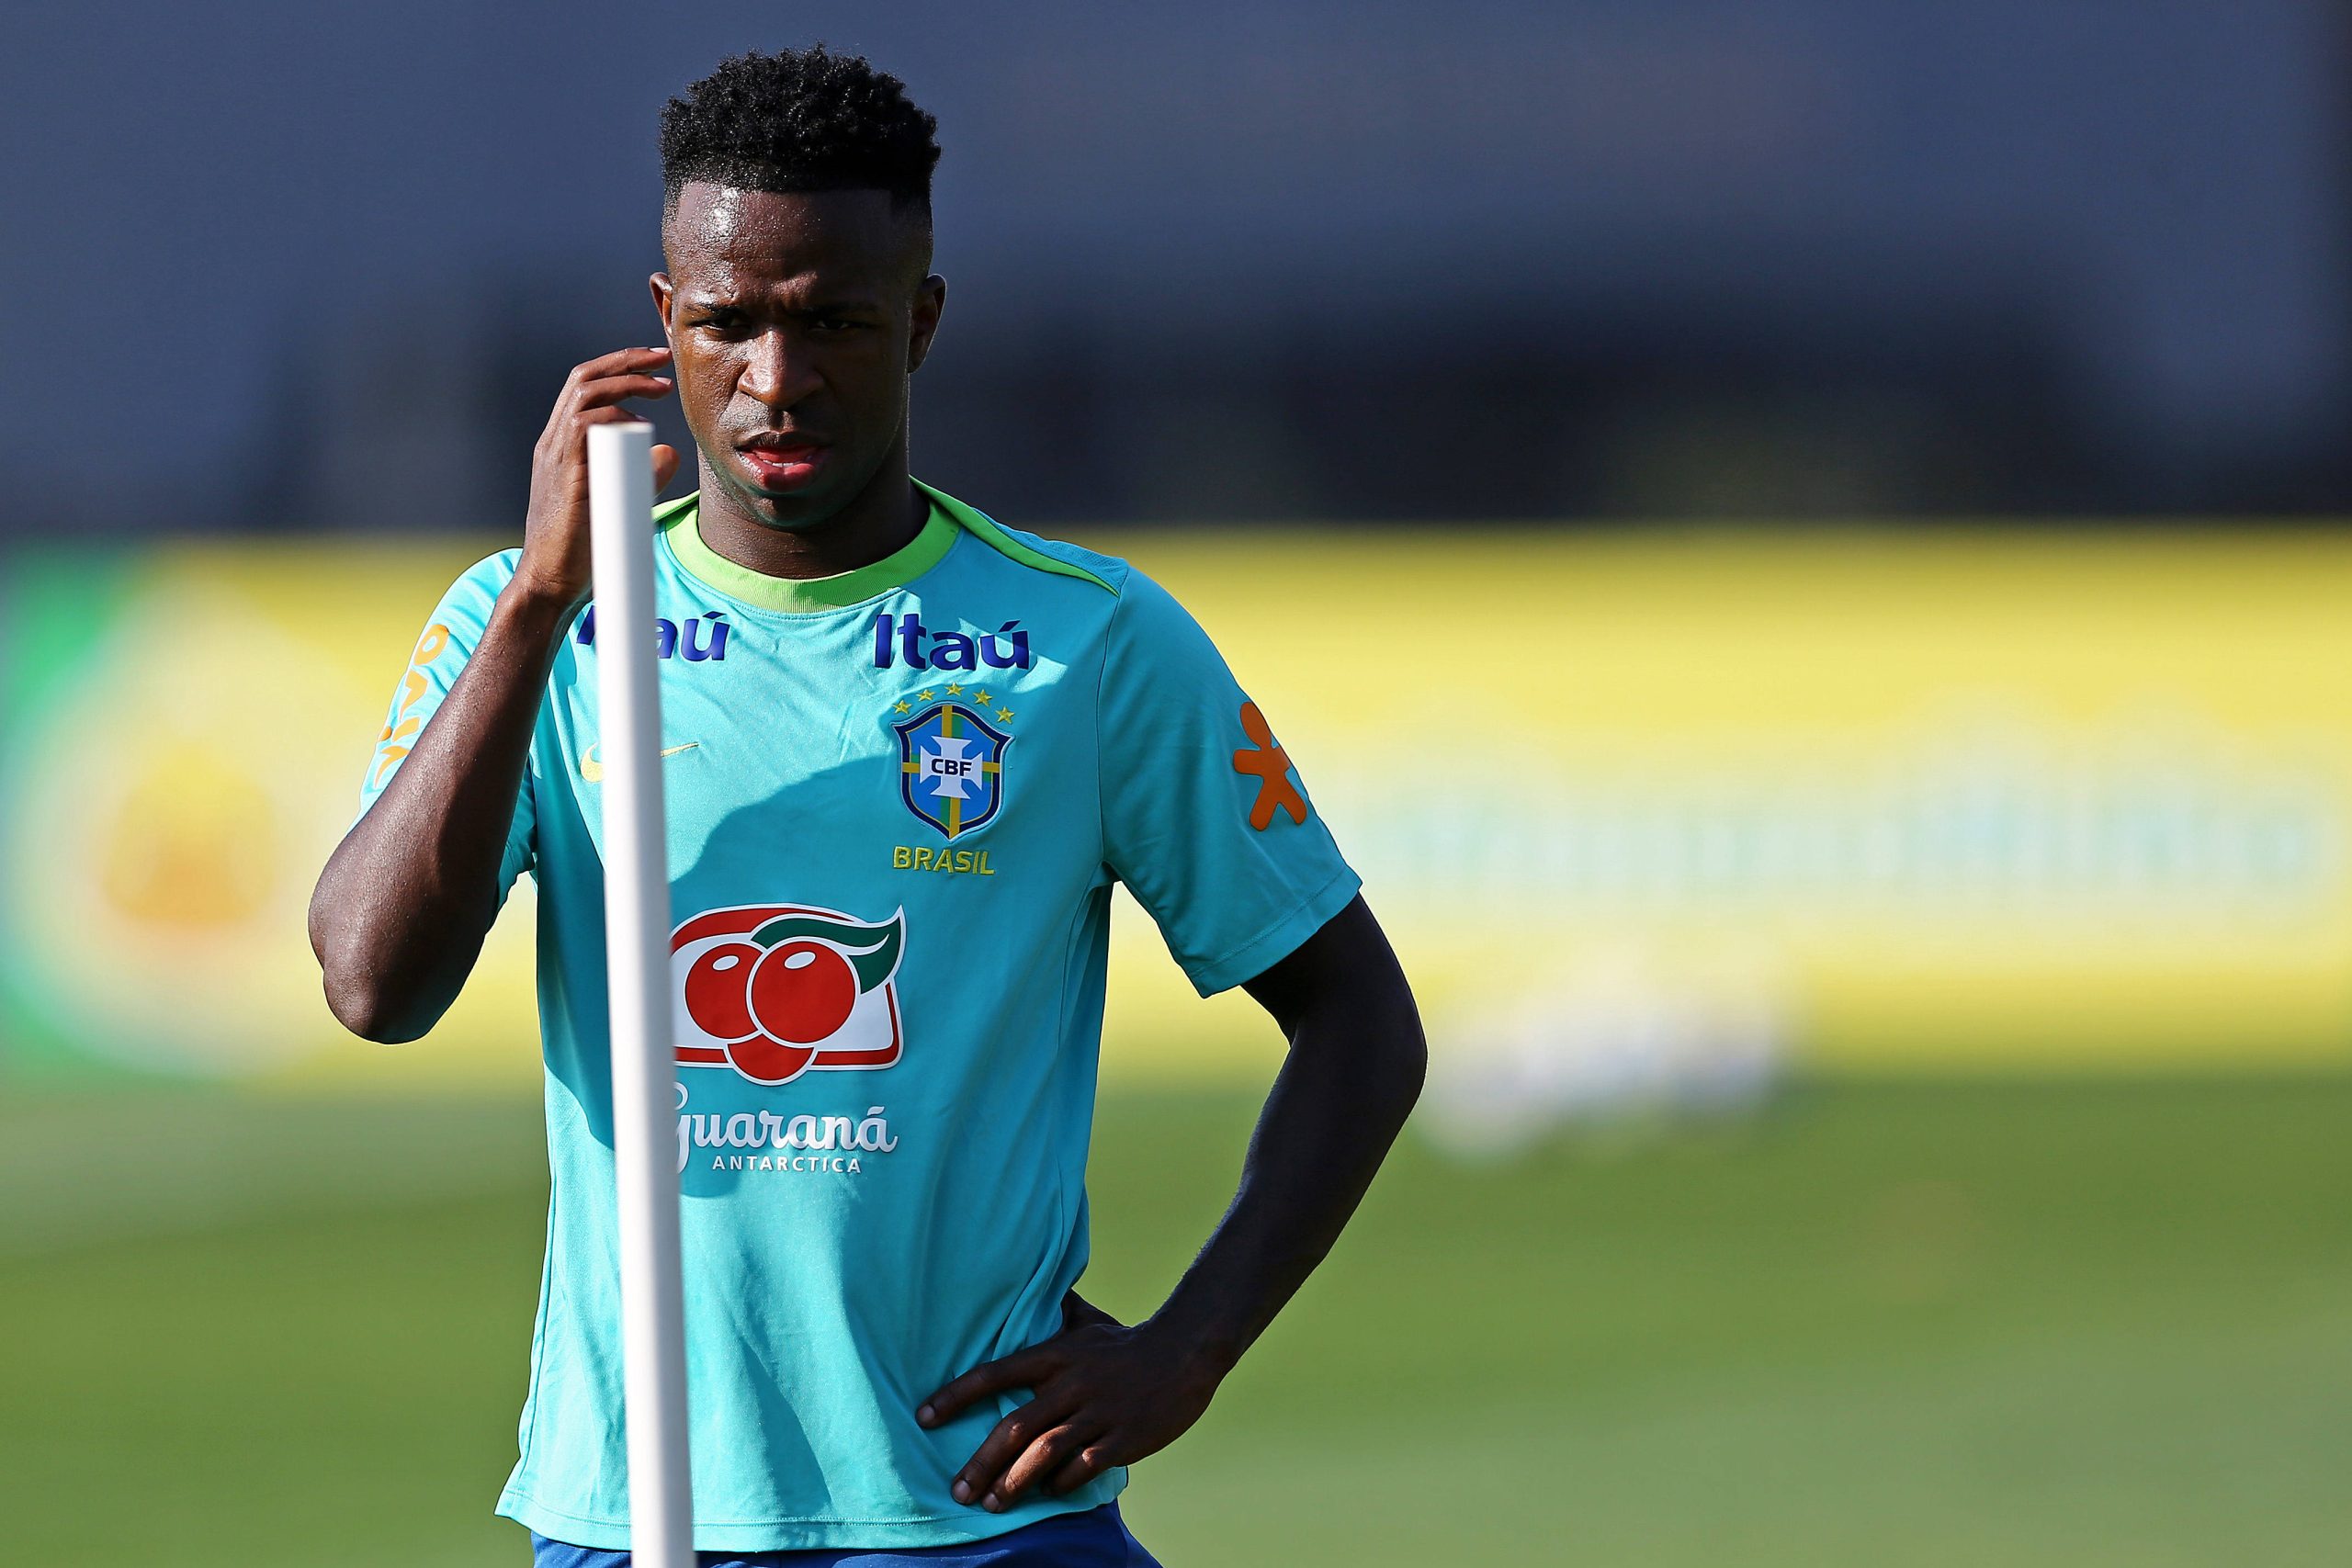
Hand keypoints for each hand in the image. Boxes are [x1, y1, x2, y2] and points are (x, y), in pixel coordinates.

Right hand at [512, 346, 680, 608]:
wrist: (547, 584)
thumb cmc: (580, 549)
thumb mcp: (618, 501)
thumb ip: (642, 475)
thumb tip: (670, 452)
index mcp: (560, 446)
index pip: (584, 388)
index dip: (619, 368)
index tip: (655, 364)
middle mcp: (553, 444)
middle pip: (583, 379)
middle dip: (626, 361)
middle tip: (664, 359)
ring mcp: (555, 459)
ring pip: (583, 396)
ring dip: (626, 384)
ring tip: (661, 389)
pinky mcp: (566, 478)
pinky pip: (583, 429)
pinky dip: (613, 419)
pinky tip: (640, 428)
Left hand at [916, 1292, 1227, 1512]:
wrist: (1185, 1353)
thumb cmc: (1127, 1341)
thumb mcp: (1087, 1321)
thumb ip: (1054, 1312)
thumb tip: (1031, 1285)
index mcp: (1057, 1355)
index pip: (996, 1374)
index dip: (956, 1395)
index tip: (924, 1417)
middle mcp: (1072, 1384)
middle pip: (1016, 1427)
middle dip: (981, 1463)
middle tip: (958, 1491)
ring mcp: (1098, 1414)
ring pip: (1045, 1454)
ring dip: (1014, 1483)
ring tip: (991, 1504)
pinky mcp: (1123, 1439)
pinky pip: (1082, 1469)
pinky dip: (1060, 1484)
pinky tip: (1047, 1494)